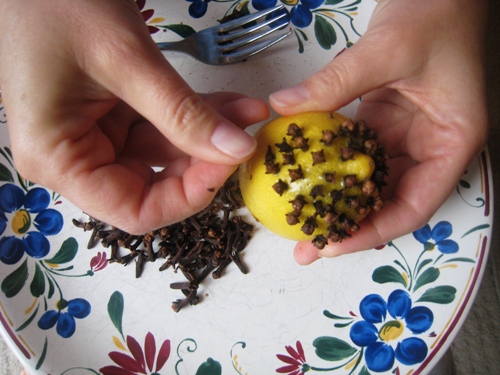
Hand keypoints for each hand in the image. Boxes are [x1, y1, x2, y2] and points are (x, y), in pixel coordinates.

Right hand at [0, 0, 268, 233]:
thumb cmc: (57, 5)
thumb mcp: (126, 61)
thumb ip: (183, 113)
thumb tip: (238, 150)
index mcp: (61, 161)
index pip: (137, 211)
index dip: (188, 196)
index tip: (228, 164)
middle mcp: (76, 158)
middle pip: (155, 184)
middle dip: (205, 161)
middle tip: (245, 136)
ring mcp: (95, 136)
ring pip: (165, 153)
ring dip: (209, 135)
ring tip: (248, 112)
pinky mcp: (112, 115)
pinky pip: (162, 126)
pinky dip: (195, 115)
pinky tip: (230, 104)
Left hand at [269, 0, 487, 263]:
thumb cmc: (434, 14)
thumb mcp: (386, 50)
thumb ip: (335, 82)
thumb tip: (283, 107)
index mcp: (450, 143)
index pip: (413, 206)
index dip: (373, 232)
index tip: (332, 244)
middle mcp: (429, 147)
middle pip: (387, 202)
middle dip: (347, 227)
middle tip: (304, 246)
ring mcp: (404, 136)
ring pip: (368, 182)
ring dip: (334, 201)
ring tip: (297, 219)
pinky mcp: (382, 121)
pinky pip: (354, 152)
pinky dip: (329, 166)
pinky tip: (301, 177)